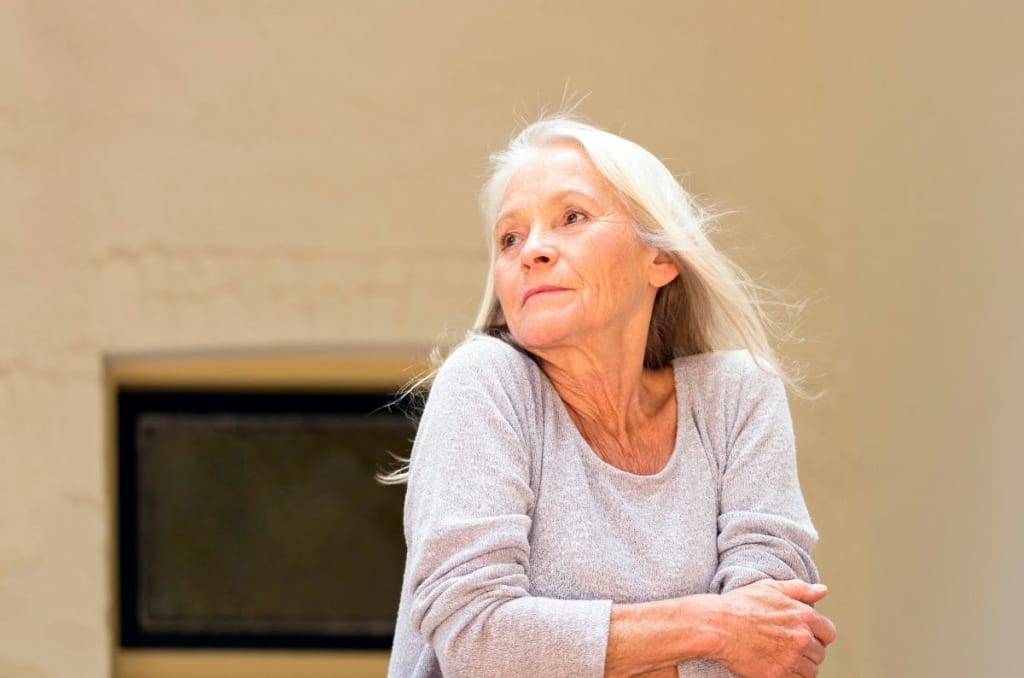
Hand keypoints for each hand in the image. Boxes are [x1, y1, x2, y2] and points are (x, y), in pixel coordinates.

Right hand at [711, 579, 836, 677]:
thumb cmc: (741, 604)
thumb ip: (800, 590)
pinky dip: (792, 676)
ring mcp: (791, 659)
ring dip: (801, 665)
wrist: (717, 626)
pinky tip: (778, 667)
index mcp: (803, 616)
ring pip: (811, 670)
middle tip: (786, 645)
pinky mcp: (778, 675)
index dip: (818, 634)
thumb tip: (822, 591)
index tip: (804, 634)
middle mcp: (802, 638)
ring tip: (782, 657)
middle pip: (819, 653)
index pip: (828, 632)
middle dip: (807, 650)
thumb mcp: (770, 588)